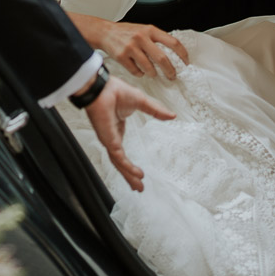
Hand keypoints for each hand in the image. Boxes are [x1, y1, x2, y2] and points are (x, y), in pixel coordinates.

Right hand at [70, 15, 188, 78]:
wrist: (105, 32)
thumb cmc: (126, 32)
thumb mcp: (143, 29)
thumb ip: (156, 38)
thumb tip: (174, 53)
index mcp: (150, 30)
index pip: (173, 42)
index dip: (182, 54)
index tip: (186, 62)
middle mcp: (141, 37)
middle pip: (162, 58)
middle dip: (170, 70)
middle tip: (172, 76)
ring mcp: (131, 47)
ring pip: (149, 67)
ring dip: (154, 74)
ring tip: (154, 74)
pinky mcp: (121, 56)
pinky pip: (136, 71)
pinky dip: (140, 74)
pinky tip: (140, 71)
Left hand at [83, 76, 175, 191]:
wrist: (102, 88)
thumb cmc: (116, 91)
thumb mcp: (141, 102)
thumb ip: (156, 111)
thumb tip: (172, 116)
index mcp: (116, 130)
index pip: (122, 152)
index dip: (130, 164)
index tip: (139, 174)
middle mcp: (112, 138)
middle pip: (121, 162)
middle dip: (129, 176)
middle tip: (138, 188)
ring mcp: (109, 141)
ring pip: (119, 164)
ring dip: (129, 176)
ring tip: (138, 187)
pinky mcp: (109, 141)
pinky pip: (118, 158)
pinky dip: (127, 167)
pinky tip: (136, 174)